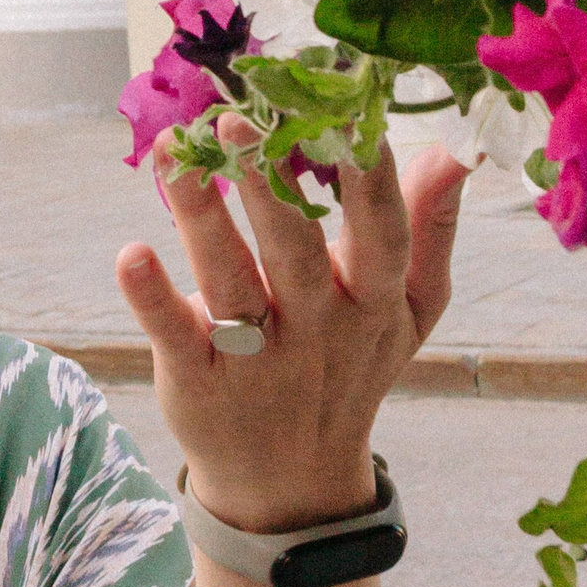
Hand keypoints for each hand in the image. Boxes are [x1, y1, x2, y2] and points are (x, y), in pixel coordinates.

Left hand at [114, 116, 471, 535]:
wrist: (290, 479)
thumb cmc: (349, 368)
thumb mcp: (408, 311)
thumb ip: (429, 231)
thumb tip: (456, 149)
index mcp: (372, 302)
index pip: (379, 232)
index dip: (368, 174)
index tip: (345, 108)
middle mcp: (316, 328)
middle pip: (295, 251)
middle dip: (269, 184)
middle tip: (237, 115)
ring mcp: (255, 358)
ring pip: (229, 281)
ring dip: (200, 216)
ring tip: (173, 151)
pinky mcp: (197, 380)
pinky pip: (174, 333)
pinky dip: (151, 298)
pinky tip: (131, 254)